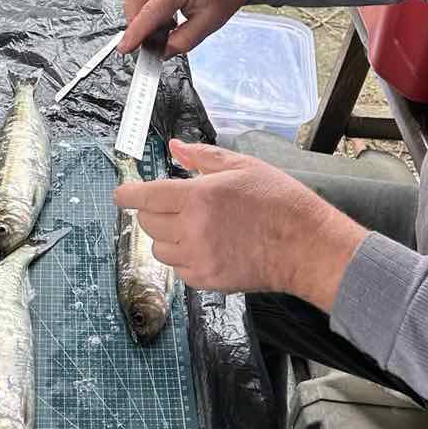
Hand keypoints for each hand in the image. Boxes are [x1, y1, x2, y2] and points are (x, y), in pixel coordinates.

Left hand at [111, 139, 366, 310]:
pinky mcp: (208, 281)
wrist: (306, 246)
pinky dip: (182, 258)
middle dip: (152, 212)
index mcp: (198, 197)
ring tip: (191, 226)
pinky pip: (177, 270)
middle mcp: (192, 230)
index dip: (127, 195)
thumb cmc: (279, 200)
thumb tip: (173, 147)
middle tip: (171, 204)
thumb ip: (202, 157)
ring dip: (166, 236)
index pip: (146, 197)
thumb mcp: (242, 166)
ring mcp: (199, 258)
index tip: (121, 195)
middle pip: (148, 223)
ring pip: (159, 249)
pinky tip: (203, 246)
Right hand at [118, 0, 257, 55]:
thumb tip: (161, 52)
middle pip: (133, 6)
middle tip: (156, 41)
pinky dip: (146, 7)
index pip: (148, 14)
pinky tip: (166, 13)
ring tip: (168, 24)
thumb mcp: (209, 23)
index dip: (134, 34)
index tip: (124, 49)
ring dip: (143, 18)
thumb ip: (182, 41)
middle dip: (138, 28)